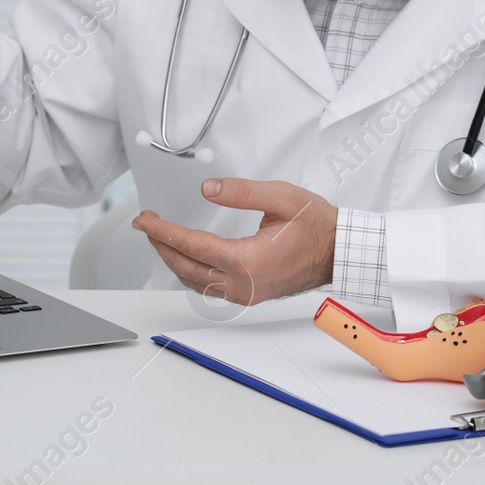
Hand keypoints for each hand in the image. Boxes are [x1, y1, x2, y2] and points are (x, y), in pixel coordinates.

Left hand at [130, 178, 337, 304]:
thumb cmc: (317, 226)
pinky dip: (189, 271)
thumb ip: (241, 192)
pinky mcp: (249, 295)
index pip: (192, 245)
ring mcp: (245, 293)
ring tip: (159, 236)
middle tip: (146, 223)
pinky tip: (183, 256)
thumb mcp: (282, 197)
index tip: (145, 220)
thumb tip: (207, 189)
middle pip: (186, 267)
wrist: (339, 252)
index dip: (163, 231)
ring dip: (173, 258)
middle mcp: (243, 283)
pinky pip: (208, 287)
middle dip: (161, 243)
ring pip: (194, 281)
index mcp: (248, 261)